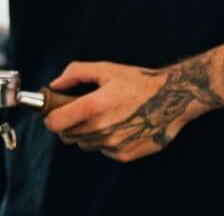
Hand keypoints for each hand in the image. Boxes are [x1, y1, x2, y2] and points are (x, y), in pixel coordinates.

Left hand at [43, 57, 223, 161]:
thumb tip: (54, 85)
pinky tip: (118, 124)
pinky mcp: (123, 155)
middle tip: (82, 109)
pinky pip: (102, 150)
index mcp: (94, 106)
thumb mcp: (106, 69)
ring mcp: (112, 145)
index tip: (54, 110)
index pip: (54, 123)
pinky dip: (104, 140)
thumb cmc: (138, 81)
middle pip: (66, 135)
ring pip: (84, 144)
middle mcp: (101, 129)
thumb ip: (75, 73)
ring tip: (105, 115)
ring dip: (87, 132)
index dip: (50, 117)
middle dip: (69, 122)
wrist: (173, 98)